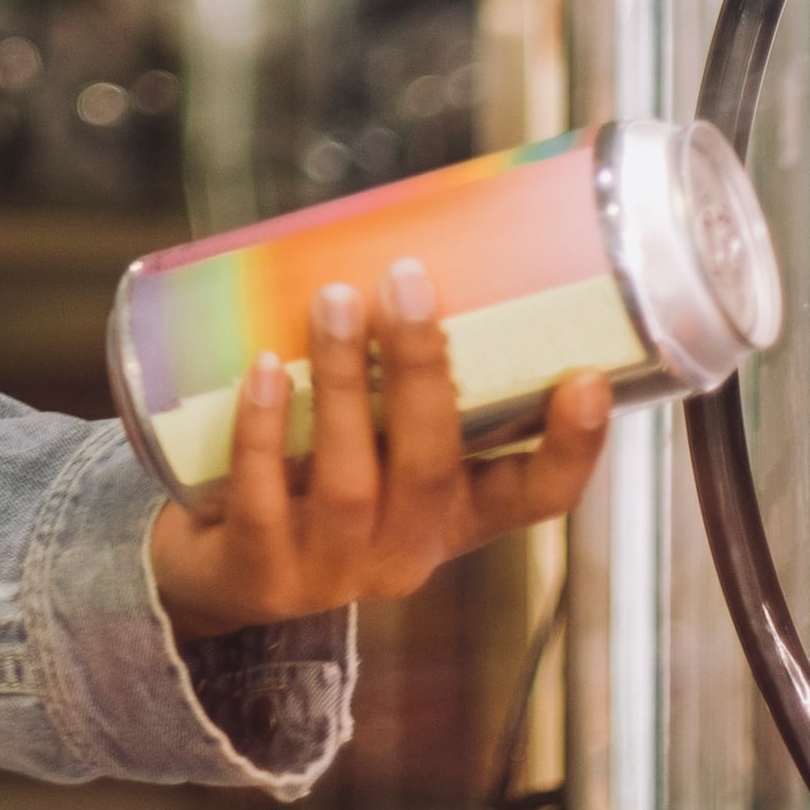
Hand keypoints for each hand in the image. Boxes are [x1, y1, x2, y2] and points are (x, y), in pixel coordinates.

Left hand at [145, 257, 613, 638]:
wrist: (220, 572)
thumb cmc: (311, 477)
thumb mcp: (377, 444)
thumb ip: (401, 374)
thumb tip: (413, 232)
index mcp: (457, 516)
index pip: (536, 497)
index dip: (571, 448)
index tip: (589, 377)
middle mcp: (407, 551)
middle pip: (433, 468)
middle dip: (423, 371)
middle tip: (406, 279)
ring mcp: (334, 571)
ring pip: (349, 482)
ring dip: (343, 383)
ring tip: (333, 300)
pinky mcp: (262, 576)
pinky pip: (264, 501)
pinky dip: (264, 433)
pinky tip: (264, 370)